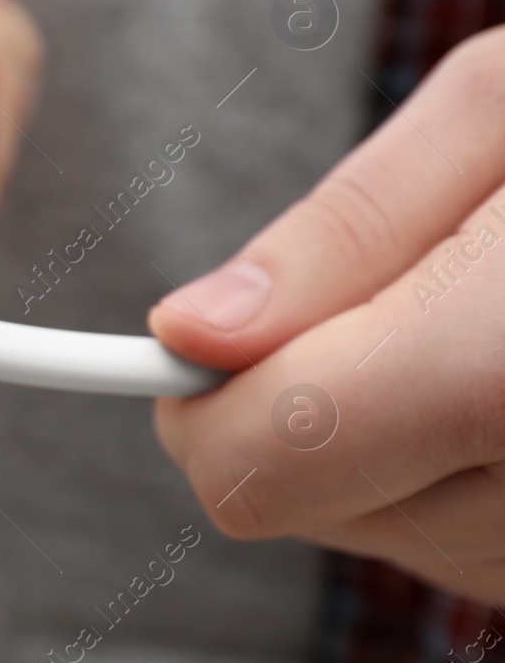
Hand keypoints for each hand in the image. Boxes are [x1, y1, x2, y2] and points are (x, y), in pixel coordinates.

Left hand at [151, 26, 504, 603]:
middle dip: (303, 404)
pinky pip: (471, 549)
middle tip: (410, 292)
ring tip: (488, 323)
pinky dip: (457, 474)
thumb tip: (189, 333)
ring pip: (385, 536)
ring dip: (386, 442)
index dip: (201, 402)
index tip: (199, 338)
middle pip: (309, 504)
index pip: (269, 459)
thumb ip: (343, 235)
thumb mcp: (503, 113)